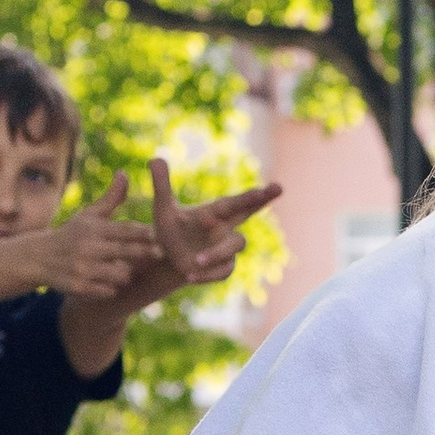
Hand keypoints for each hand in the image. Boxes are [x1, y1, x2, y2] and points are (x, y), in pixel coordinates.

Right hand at [34, 179, 163, 302]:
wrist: (38, 258)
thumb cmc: (72, 234)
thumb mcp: (89, 215)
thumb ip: (111, 198)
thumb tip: (124, 173)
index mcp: (94, 229)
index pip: (126, 229)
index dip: (145, 233)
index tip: (159, 235)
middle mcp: (89, 248)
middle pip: (128, 252)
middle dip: (146, 252)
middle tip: (159, 253)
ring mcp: (84, 269)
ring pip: (121, 274)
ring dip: (126, 273)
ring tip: (126, 270)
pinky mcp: (79, 287)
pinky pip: (108, 291)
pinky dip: (112, 288)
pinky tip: (109, 283)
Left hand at [141, 164, 280, 298]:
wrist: (166, 258)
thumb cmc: (169, 229)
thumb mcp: (162, 208)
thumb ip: (161, 185)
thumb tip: (155, 158)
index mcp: (213, 211)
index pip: (234, 201)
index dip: (252, 195)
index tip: (274, 186)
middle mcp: (224, 227)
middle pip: (248, 214)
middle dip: (261, 201)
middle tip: (279, 187)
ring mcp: (226, 249)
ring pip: (234, 247)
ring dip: (216, 253)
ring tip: (194, 260)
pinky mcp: (222, 268)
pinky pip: (223, 271)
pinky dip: (207, 274)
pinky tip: (189, 276)